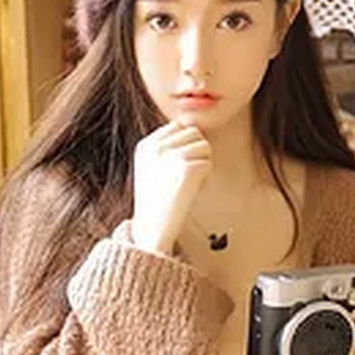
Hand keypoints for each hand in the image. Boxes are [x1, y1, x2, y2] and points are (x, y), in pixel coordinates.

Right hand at [132, 121, 211, 254]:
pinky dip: (205, 178)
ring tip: (188, 183)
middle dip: (197, 152)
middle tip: (186, 176)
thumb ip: (165, 146)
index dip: (186, 145)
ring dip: (203, 164)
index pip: (178, 126)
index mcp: (146, 145)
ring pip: (204, 146)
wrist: (153, 229)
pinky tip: (191, 190)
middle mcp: (156, 146)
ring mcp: (170, 155)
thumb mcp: (150, 166)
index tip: (178, 167)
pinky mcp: (185, 167)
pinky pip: (208, 163)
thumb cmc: (156, 201)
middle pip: (194, 133)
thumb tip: (191, 127)